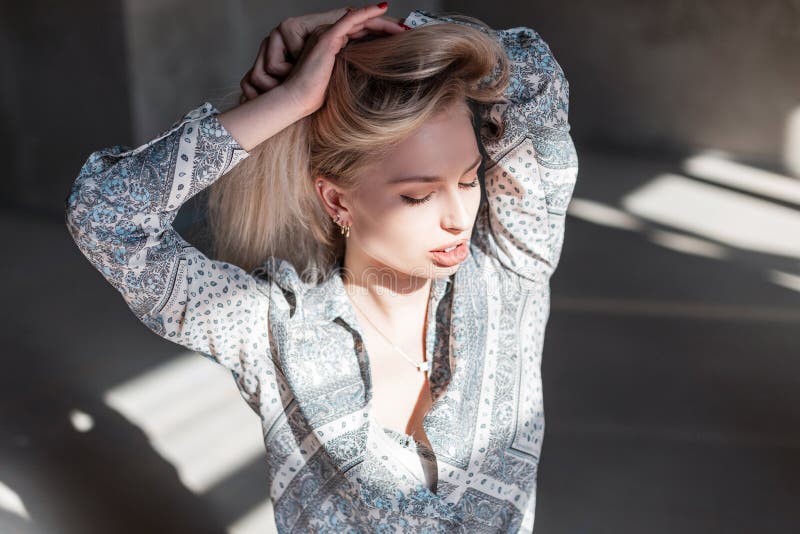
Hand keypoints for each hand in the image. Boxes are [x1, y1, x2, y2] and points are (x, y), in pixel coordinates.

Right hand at [239, 4, 405, 115]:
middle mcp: (329, 36)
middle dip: (386, 28)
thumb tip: (375, 83)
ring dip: (384, 22)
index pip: (361, 34)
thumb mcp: (341, 83)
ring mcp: (328, 34)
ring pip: (361, 21)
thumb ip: (353, 75)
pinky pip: (350, 18)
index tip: (401, 40)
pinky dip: (367, 12)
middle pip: (364, 26)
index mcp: (332, 46)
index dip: (381, 35)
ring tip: (403, 26)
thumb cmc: (315, 97)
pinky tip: (382, 8)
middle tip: (407, 31)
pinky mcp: (328, 37)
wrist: (297, 100)